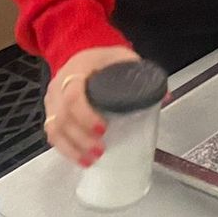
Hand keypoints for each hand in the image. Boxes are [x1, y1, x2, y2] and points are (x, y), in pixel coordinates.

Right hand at [45, 45, 141, 165]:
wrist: (84, 56)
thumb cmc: (106, 59)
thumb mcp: (125, 58)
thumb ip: (143, 75)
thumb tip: (165, 97)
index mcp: (78, 69)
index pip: (74, 95)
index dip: (86, 115)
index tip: (103, 129)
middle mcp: (59, 85)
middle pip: (62, 116)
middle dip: (81, 137)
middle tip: (100, 150)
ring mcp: (52, 100)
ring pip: (54, 128)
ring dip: (72, 147)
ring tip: (90, 160)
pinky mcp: (51, 112)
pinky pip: (52, 133)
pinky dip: (65, 148)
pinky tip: (79, 158)